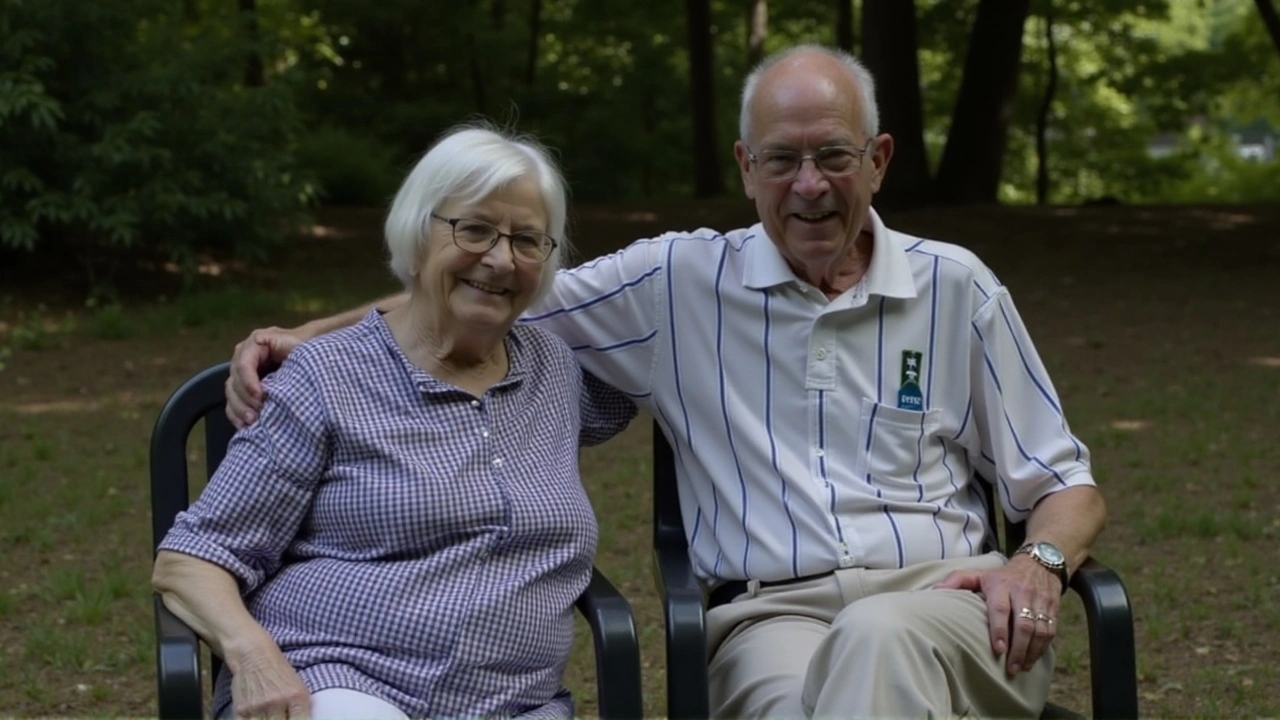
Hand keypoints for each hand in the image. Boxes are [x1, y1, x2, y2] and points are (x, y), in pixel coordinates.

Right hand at [226, 327, 301, 428]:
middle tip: (256, 414)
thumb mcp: (298, 344)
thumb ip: (285, 344)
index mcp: (255, 344)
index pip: (243, 364)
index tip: (260, 396)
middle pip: (234, 380)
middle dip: (244, 399)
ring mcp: (242, 373)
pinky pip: (233, 402)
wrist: (308, 349)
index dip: (248, 381)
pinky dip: (236, 415)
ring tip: (252, 422)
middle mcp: (243, 357)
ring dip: (239, 409)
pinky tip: (244, 427)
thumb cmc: (305, 346)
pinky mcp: (243, 387)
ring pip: (231, 392)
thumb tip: (261, 341)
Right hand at [228, 641, 310, 718]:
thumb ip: (302, 707)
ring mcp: (258, 707)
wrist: (253, 656)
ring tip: (270, 716)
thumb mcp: (298, 686)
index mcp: (296, 696)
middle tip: (280, 716)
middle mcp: (277, 702)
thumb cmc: (279, 672)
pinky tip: (257, 717)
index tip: (294, 719)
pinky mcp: (241, 710)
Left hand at [934, 555, 1060, 675]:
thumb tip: (935, 591)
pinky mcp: (1053, 608)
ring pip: (1040, 630)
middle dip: (1018, 649)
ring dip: (1031, 652)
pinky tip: (1032, 660)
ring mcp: (1040, 600)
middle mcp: (1023, 592)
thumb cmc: (1002, 575)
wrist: (1038, 562)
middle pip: (1024, 624)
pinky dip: (1042, 648)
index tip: (997, 649)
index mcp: (1001, 585)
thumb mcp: (980, 573)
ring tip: (1021, 668)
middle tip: (1011, 668)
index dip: (999, 630)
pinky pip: (1051, 631)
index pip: (1000, 609)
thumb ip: (958, 581)